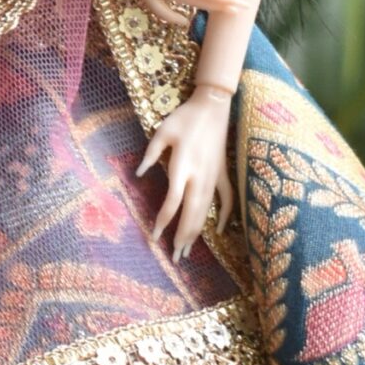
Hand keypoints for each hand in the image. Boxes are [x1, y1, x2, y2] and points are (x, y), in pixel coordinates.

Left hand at [136, 88, 236, 260]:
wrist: (213, 107)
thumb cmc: (185, 118)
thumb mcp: (162, 132)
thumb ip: (150, 154)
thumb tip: (138, 174)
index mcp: (182, 167)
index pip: (172, 203)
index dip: (163, 222)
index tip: (155, 237)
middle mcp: (199, 177)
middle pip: (191, 214)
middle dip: (182, 237)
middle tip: (175, 257)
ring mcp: (214, 177)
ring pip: (207, 211)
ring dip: (198, 232)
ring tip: (189, 250)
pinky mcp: (223, 174)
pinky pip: (226, 199)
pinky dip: (225, 216)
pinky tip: (219, 231)